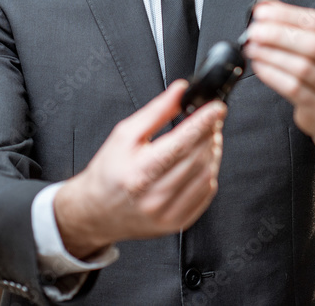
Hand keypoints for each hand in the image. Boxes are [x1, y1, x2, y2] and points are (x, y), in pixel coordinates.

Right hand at [54, 82, 225, 258]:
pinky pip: (205, 194)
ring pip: (206, 175)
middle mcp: (154, 196)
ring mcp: (168, 213)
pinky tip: (201, 161)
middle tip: (211, 119)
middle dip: (210, 133)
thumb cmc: (108, 172)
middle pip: (197, 158)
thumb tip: (179, 92)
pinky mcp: (177, 223)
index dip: (203, 123)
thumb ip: (155, 112)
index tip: (217, 108)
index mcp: (139, 172)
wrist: (97, 211)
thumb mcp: (124, 135)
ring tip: (207, 138)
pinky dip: (209, 173)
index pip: (181, 143)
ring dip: (212, 152)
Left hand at [243, 0, 314, 176]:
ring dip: (271, 55)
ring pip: (301, 68)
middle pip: (313, 44)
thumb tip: (265, 4)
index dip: (287, 15)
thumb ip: (296, 23)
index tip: (261, 12)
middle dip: (278, 35)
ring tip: (252, 47)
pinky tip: (259, 65)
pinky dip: (272, 74)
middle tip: (254, 31)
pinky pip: (293, 88)